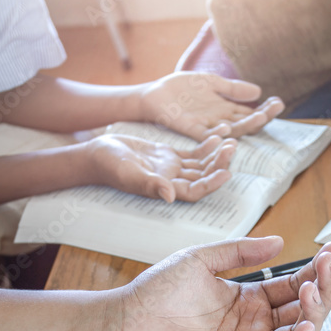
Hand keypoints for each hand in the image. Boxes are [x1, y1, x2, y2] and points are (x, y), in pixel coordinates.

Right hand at [89, 133, 236, 201]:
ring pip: (201, 165)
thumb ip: (150, 184)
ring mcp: (172, 169)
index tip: (226, 172)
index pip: (195, 191)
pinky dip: (206, 145)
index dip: (212, 184)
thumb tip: (170, 196)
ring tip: (230, 141)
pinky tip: (218, 135)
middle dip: (218, 164)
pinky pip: (193, 153)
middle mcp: (172, 182)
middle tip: (232, 148)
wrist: (98, 153)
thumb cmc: (109, 165)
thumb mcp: (129, 173)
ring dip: (216, 154)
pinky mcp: (169, 156)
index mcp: (165, 189)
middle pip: (202, 176)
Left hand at [113, 236, 330, 330]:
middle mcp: (254, 324)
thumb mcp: (202, 259)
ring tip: (313, 292)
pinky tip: (305, 326)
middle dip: (322, 288)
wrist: (129, 322)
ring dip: (315, 315)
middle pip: (303, 310)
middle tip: (329, 267)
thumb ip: (240, 252)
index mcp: (248, 298)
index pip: (293, 286)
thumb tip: (278, 242)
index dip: (316, 270)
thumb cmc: (158, 291)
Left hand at [140, 72, 285, 140]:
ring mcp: (207, 127)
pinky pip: (207, 135)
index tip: (279, 102)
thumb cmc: (181, 89)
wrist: (155, 95)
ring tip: (260, 117)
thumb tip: (259, 92)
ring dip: (246, 124)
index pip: (250, 112)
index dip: (265, 109)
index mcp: (225, 109)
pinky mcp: (191, 130)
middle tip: (276, 109)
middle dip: (262, 116)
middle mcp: (219, 121)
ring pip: (231, 130)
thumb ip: (232, 88)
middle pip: (246, 122)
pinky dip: (217, 132)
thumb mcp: (211, 83)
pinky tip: (228, 127)